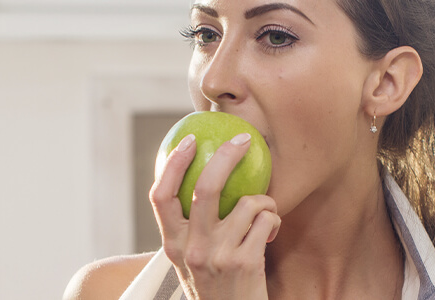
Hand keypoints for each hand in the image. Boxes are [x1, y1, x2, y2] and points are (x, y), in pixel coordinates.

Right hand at [149, 133, 280, 299]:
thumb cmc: (216, 287)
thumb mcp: (191, 261)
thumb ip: (191, 229)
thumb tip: (200, 179)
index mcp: (172, 245)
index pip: (161, 197)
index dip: (174, 164)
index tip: (189, 141)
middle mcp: (191, 249)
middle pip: (205, 187)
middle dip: (226, 156)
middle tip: (241, 138)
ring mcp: (219, 256)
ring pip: (247, 202)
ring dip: (263, 199)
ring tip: (264, 210)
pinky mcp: (246, 262)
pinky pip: (266, 220)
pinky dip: (273, 219)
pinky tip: (271, 230)